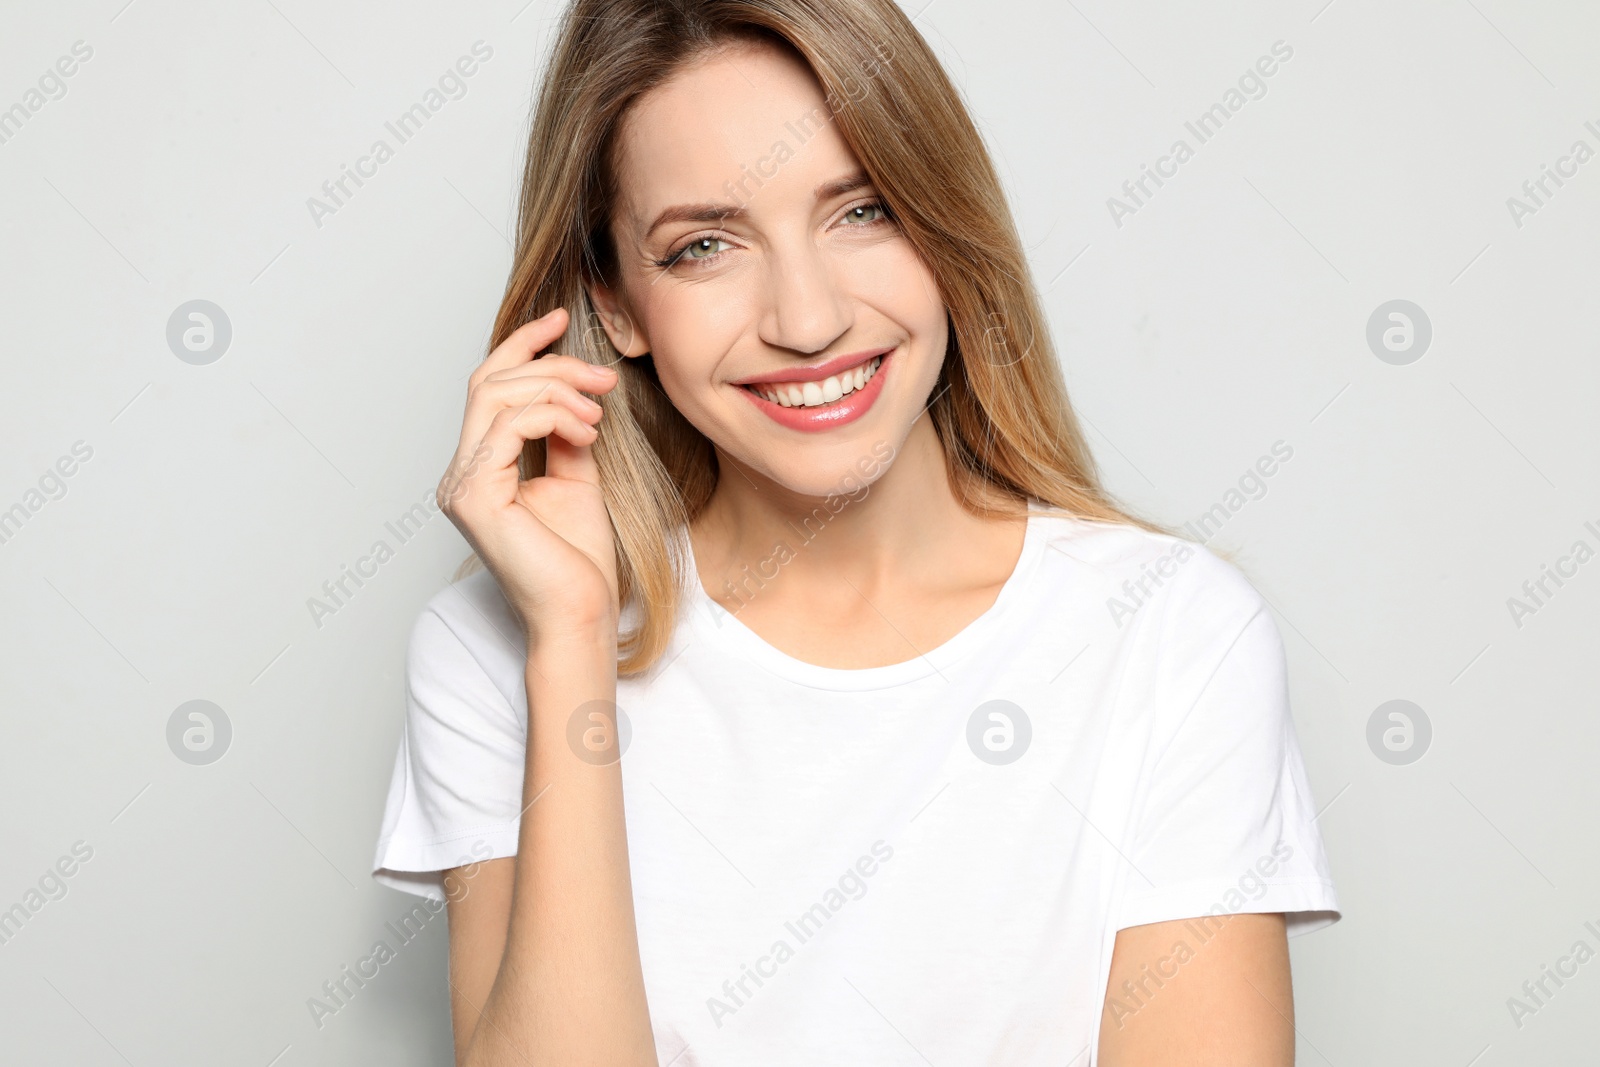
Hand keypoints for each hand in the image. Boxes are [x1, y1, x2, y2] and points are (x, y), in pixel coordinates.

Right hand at [438, 307, 621, 642]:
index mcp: (480, 469)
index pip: (489, 388)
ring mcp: (461, 485)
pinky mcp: (475, 497)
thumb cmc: (580, 561)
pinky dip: (553, 416)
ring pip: (496, 397)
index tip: (561, 320)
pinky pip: (509, 427)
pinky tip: (588, 433)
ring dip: (556, 390)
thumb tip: (572, 393)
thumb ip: (565, 433)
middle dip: (550, 365)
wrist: (581, 613)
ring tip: (598, 410)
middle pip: (490, 383)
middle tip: (602, 376)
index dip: (521, 346)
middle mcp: (460, 474)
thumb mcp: (578, 477)